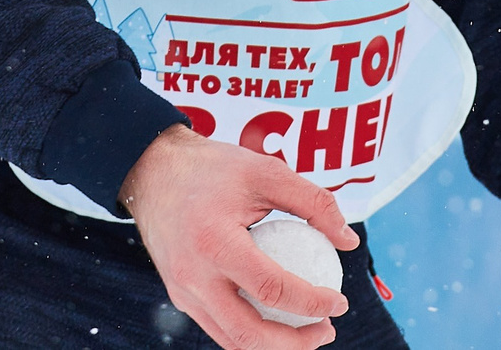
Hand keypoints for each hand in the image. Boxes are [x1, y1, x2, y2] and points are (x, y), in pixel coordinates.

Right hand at [120, 126, 354, 349]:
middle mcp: (194, 276)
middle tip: (327, 330)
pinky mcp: (180, 296)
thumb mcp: (267, 172)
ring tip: (309, 332)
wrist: (152, 171)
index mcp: (215, 243)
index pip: (270, 288)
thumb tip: (348, 242)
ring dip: (274, 345)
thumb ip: (314, 203)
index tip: (339, 302)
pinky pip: (219, 326)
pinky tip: (278, 318)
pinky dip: (251, 330)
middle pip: (248, 333)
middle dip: (294, 343)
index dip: (311, 303)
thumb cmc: (213, 168)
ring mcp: (182, 291)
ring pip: (231, 339)